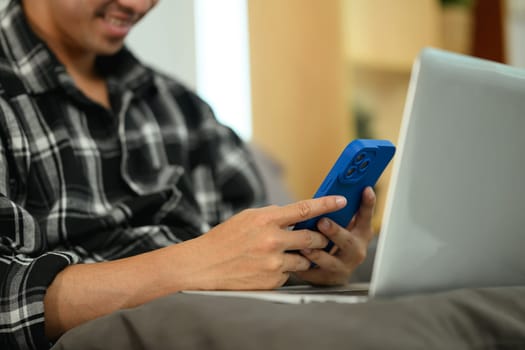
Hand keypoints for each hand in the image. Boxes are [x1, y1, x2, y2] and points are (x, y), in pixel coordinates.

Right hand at [182, 195, 347, 290]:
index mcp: (266, 219)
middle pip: (312, 237)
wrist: (204, 265)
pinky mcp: (272, 281)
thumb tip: (295, 216)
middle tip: (317, 237)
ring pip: (304, 258)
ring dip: (301, 256)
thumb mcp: (247, 218)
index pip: (304, 209)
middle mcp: (272, 240)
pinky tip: (266, 267)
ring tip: (281, 254)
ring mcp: (273, 263)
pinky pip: (289, 274)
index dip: (327, 204)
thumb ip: (273, 216)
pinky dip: (284, 270)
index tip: (342, 200)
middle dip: (319, 237)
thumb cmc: (224, 239)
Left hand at [294, 187, 375, 285]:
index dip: (367, 203)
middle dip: (335, 231)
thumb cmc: (334, 240)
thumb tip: (331, 192)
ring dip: (317, 253)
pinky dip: (304, 266)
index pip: (366, 216)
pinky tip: (296, 259)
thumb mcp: (343, 224)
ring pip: (330, 261)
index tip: (365, 189)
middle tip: (322, 222)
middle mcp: (355, 251)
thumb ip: (339, 211)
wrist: (329, 271)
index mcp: (361, 234)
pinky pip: (314, 273)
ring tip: (305, 246)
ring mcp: (342, 267)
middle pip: (348, 242)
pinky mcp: (326, 278)